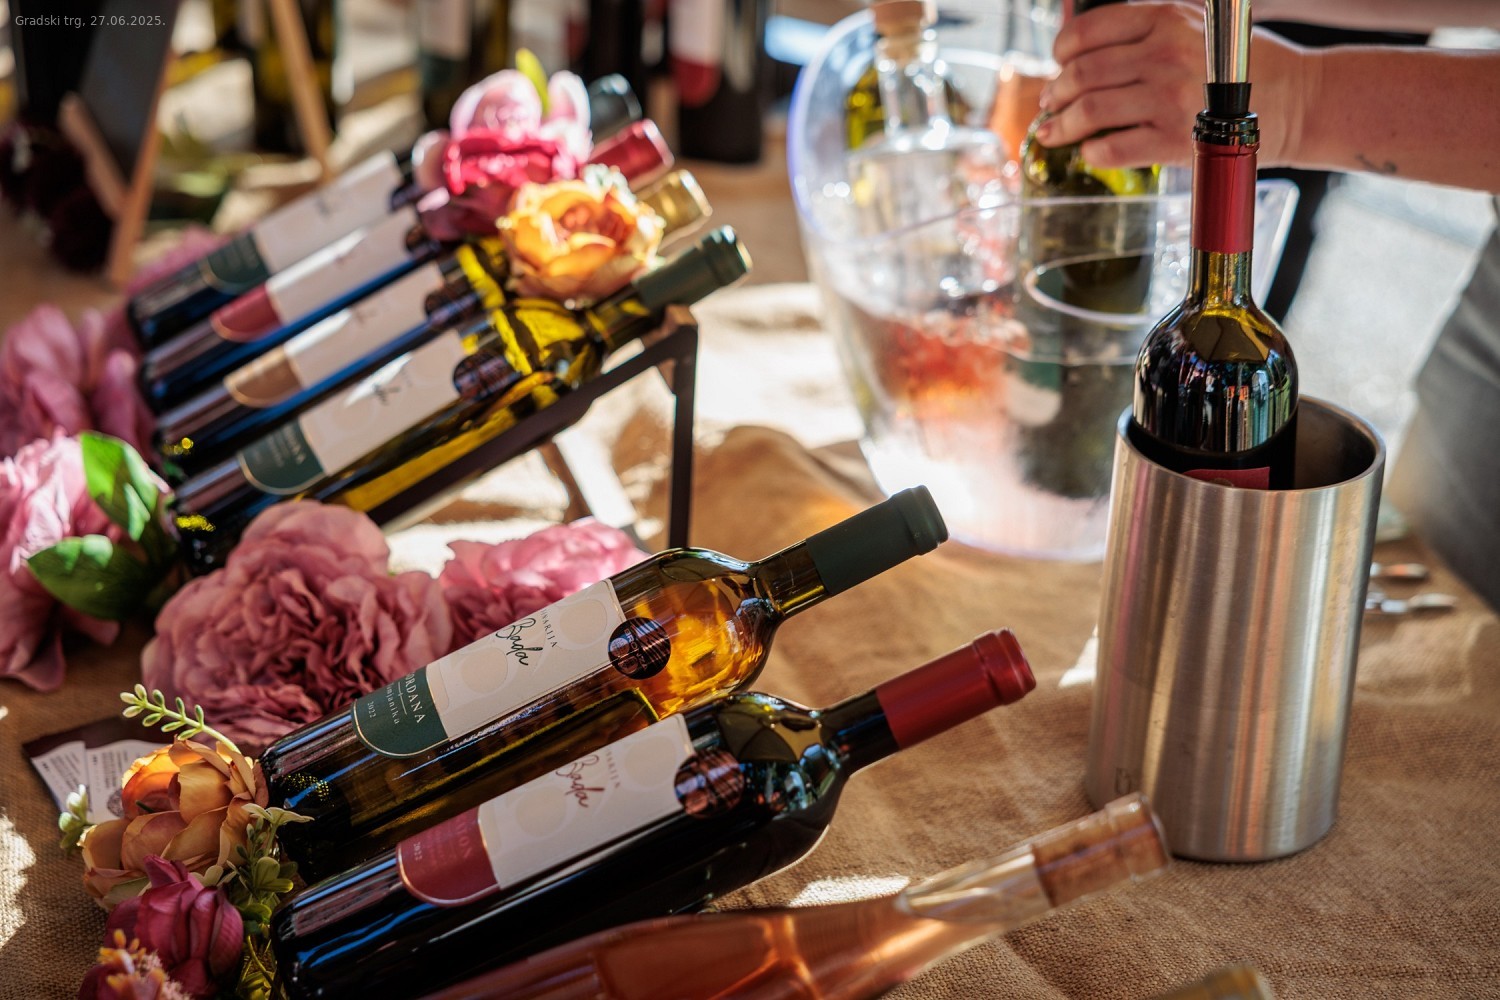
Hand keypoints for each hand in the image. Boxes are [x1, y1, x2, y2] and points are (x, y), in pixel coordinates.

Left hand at [1034, 1, 1308, 168]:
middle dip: (1055, 93)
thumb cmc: (1238, 68)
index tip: (1056, 66)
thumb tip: (1084, 56)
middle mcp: (1164, 53)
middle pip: (1082, 74)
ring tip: (1052, 134)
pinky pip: (1113, 148)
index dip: (1061, 53)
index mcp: (1165, 18)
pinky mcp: (1175, 139)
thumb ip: (1146, 31)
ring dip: (1061, 127)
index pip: (1088, 31)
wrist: (1295, 100)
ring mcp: (1169, 97)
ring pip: (1089, 110)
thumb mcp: (1194, 27)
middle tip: (1048, 106)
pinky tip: (1090, 153)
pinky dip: (1091, 153)